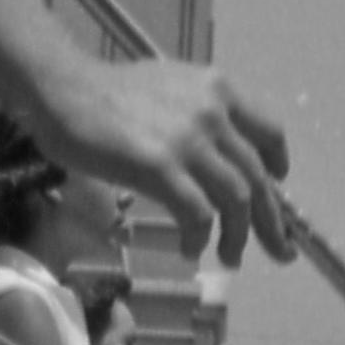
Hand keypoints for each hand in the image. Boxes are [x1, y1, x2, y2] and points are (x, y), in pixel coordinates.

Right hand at [48, 52, 293, 266]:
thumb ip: (199, 112)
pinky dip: (200, 237)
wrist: (64, 89)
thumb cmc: (107, 91)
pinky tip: (190, 249)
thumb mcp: (169, 86)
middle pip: (258, 176)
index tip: (275, 186)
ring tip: (230, 258)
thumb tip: (214, 149)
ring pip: (236, 199)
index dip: (277, 164)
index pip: (269, 131)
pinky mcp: (160, 167)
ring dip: (239, 236)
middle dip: (271, 220)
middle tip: (280, 251)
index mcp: (218, 89)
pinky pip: (197, 214)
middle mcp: (212, 112)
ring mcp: (188, 140)